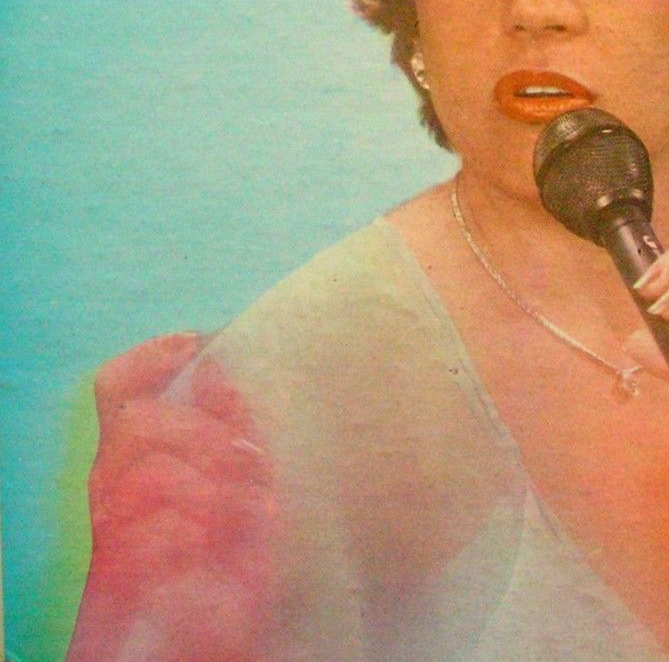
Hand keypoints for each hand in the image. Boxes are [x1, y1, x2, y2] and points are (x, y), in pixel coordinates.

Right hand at [68, 333, 274, 661]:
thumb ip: (231, 424)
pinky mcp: (122, 580)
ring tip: (249, 510)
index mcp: (137, 459)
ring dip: (211, 486)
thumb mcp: (245, 481)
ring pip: (146, 475)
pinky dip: (198, 536)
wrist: (211, 640)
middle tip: (248, 457)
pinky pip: (156, 536)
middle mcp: (113, 491)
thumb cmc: (228, 557)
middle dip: (202, 433)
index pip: (117, 388)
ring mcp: (112, 535)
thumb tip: (220, 369)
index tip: (195, 343)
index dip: (149, 358)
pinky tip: (222, 547)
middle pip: (136, 423)